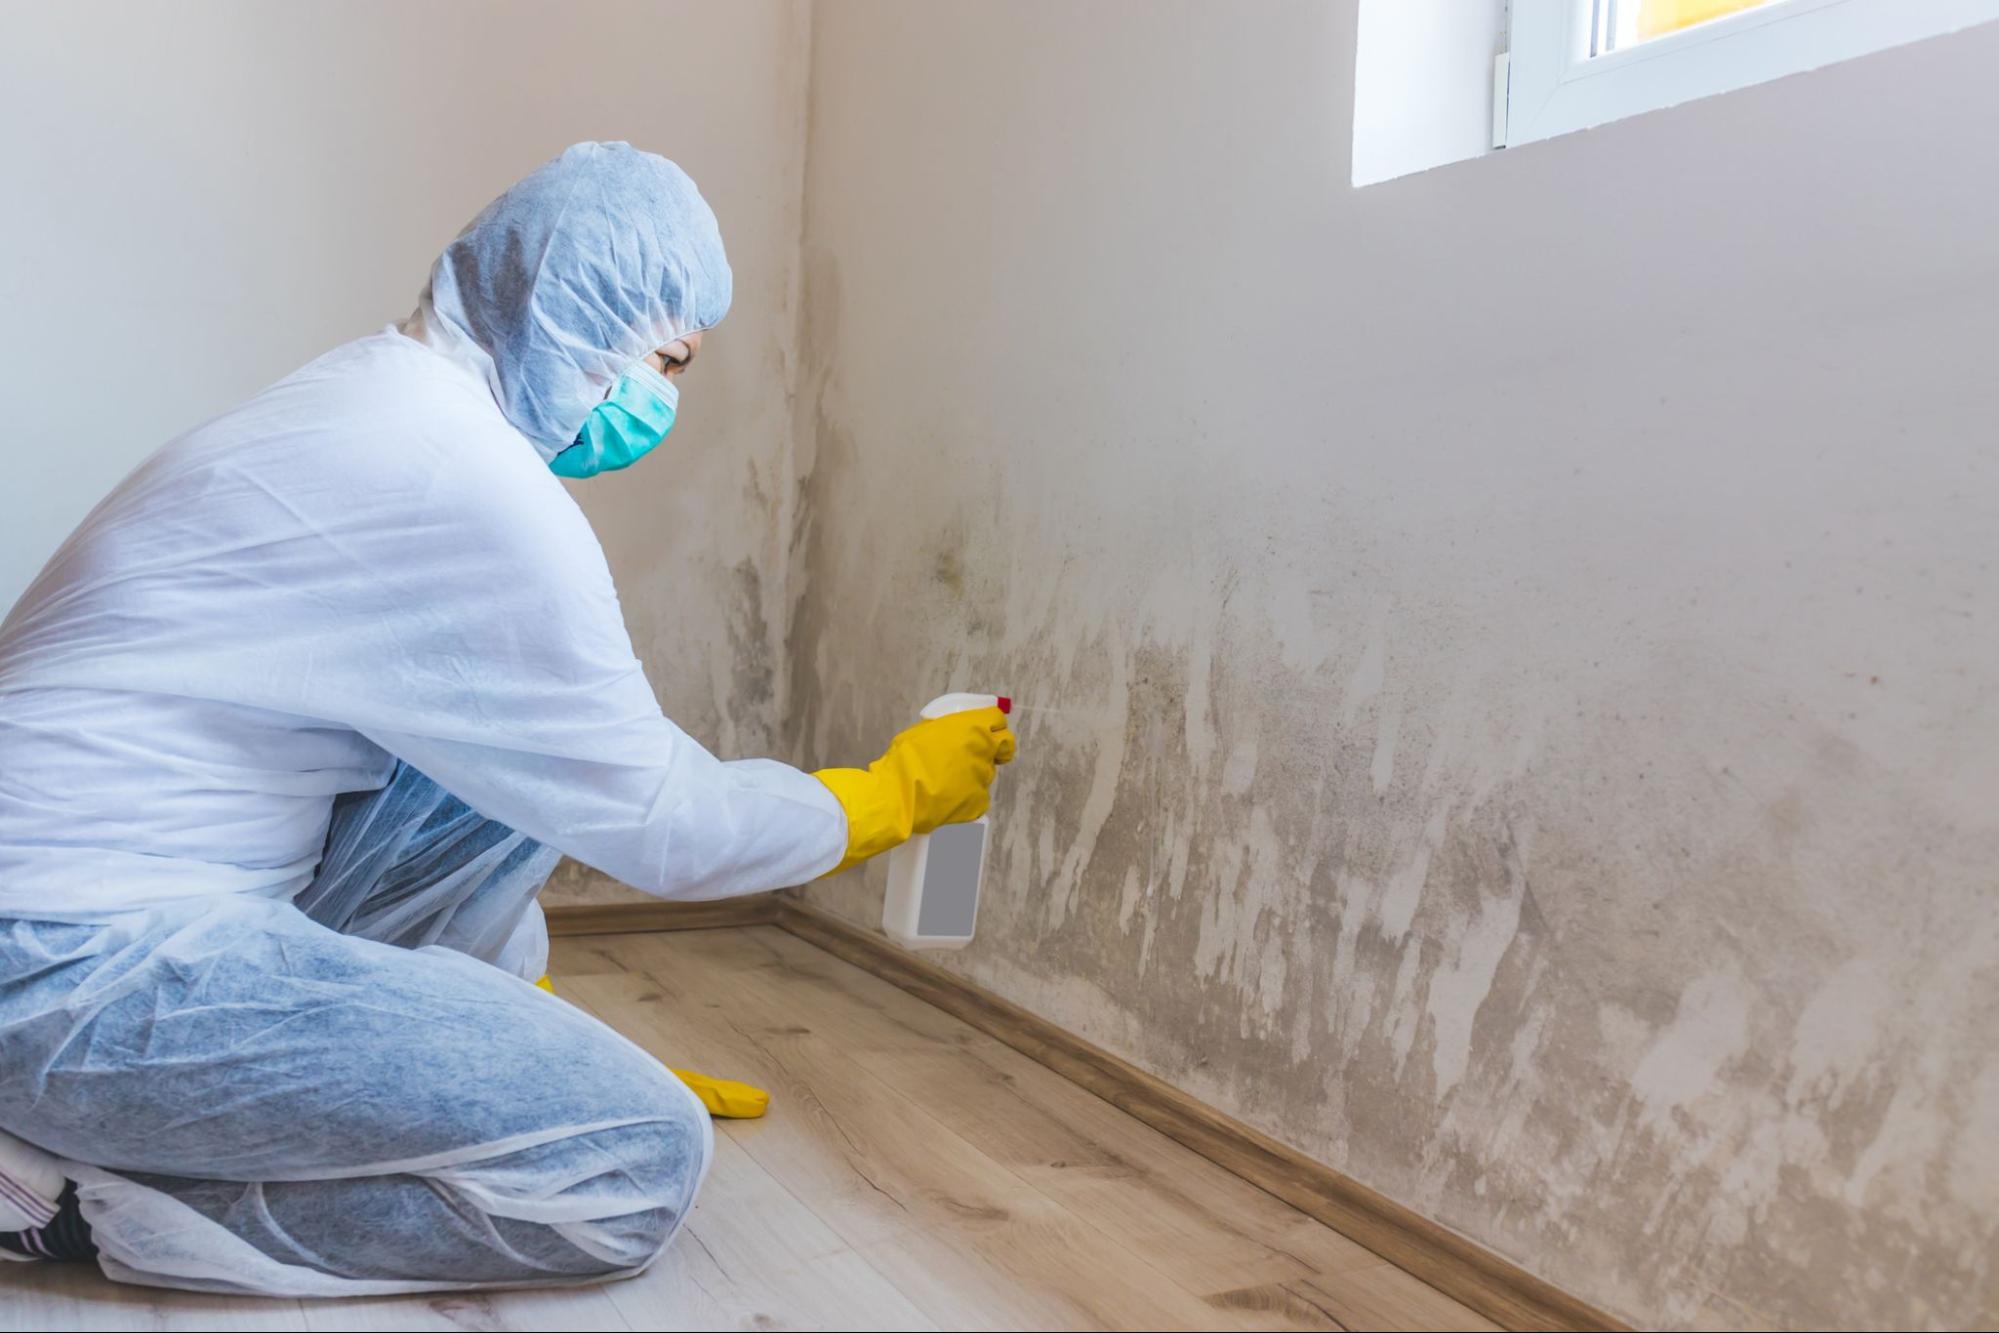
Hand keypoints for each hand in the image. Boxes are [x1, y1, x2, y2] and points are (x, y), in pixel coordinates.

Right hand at [811, 707, 1016, 875]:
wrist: (899, 795)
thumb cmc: (906, 758)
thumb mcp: (926, 730)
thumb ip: (950, 729)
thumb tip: (958, 731)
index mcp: (973, 727)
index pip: (998, 719)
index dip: (993, 723)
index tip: (988, 729)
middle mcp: (984, 750)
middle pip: (1004, 746)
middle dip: (998, 747)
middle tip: (983, 753)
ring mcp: (984, 778)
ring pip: (986, 772)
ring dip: (974, 773)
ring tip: (948, 780)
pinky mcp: (979, 802)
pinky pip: (978, 796)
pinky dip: (967, 796)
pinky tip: (948, 797)